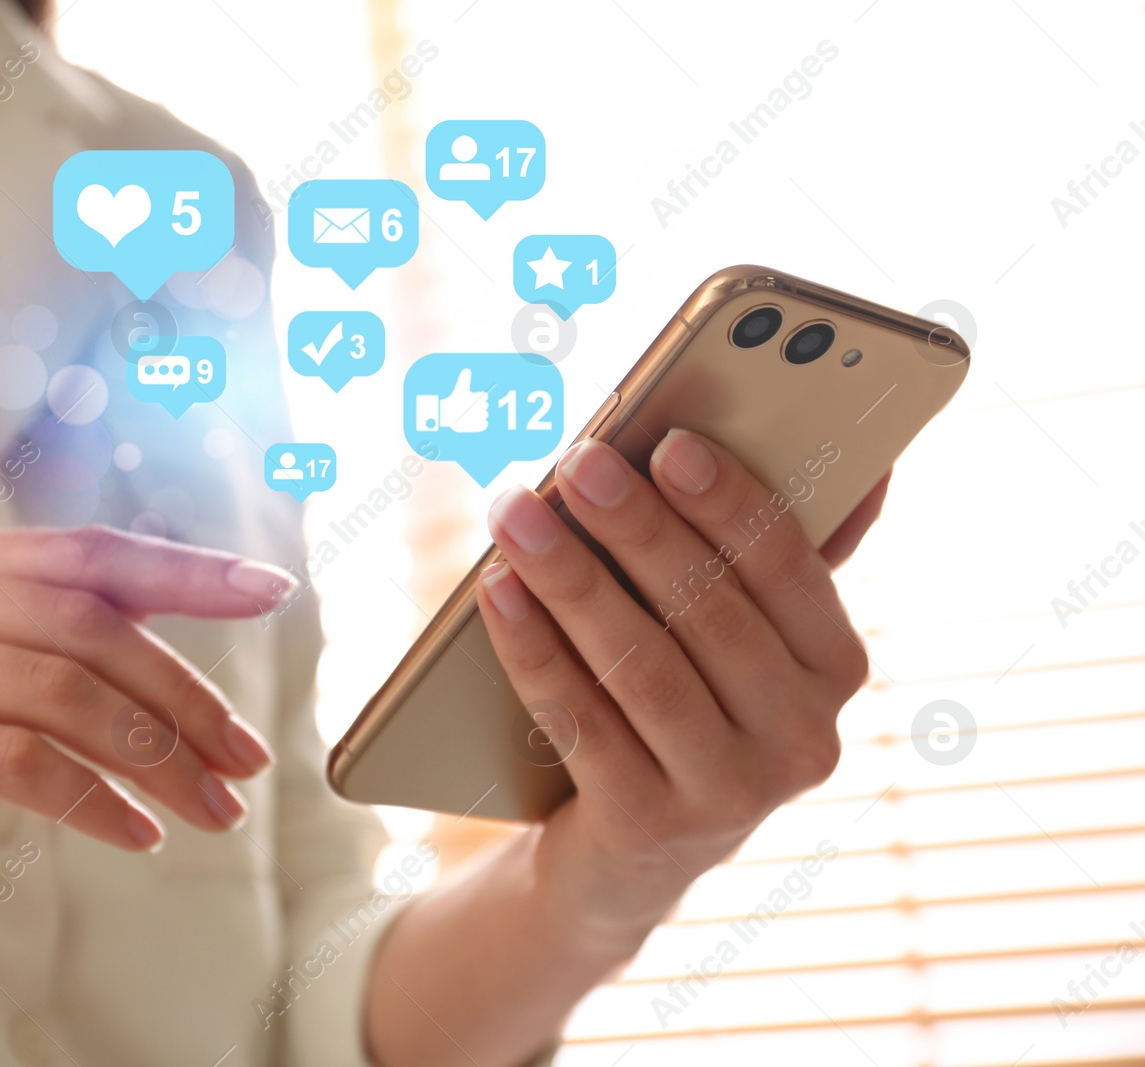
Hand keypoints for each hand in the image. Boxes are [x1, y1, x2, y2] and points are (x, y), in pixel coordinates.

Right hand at [0, 526, 289, 991]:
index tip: (269, 591)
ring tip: (210, 811)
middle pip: (85, 623)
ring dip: (156, 757)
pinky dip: (93, 800)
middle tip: (246, 761)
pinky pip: (14, 758)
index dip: (183, 569)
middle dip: (184, 695)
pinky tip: (134, 836)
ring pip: (59, 688)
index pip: (82, 554)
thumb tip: (174, 660)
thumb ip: (48, 662)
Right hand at [420, 368, 488, 433]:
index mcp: (481, 396)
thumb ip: (464, 379)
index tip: (469, 400)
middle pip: (485, 406)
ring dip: (477, 415)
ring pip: (484, 415)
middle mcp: (483, 406)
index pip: (485, 397)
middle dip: (477, 407)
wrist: (447, 414)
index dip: (477, 398)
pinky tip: (473, 422)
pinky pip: (485, 424)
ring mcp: (482, 416)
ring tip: (468, 415)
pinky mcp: (481, 425)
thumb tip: (467, 370)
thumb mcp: (460, 388)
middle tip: (467, 408)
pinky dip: (480, 424)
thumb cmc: (454, 400)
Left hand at [476, 431, 879, 937]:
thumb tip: (865, 463)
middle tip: (575, 463)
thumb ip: (775, 555)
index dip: (728, 503)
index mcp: (835, 667)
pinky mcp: (650, 826)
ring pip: (643, 666)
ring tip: (514, 517)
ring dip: (572, 580)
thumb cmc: (685, 703)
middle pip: (709, 612)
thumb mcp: (740, 640)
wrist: (630, 853)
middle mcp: (802, 737)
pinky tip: (498, 593)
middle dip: (634, 529)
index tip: (669, 443)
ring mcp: (730, 793)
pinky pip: (583, 721)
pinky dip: (534, 649)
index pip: (790, 569)